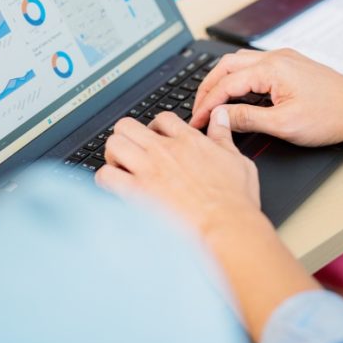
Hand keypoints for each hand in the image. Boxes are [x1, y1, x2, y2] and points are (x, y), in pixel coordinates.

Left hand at [96, 108, 260, 242]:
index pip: (162, 119)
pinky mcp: (137, 192)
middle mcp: (164, 151)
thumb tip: (221, 117)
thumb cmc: (235, 199)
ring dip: (113, 155)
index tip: (157, 140)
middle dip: (127, 137)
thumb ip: (223, 135)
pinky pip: (105, 176)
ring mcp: (148, 170)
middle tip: (133, 152)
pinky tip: (115, 188)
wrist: (226, 226)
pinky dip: (105, 180)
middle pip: (127, 126)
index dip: (156, 127)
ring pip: (113, 145)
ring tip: (121, 168)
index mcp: (188, 141)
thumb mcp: (237, 159)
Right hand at [191, 48, 342, 145]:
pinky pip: (255, 66)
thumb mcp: (284, 124)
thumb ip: (248, 119)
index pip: (226, 83)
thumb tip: (221, 117)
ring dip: (222, 80)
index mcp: (272, 68)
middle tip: (198, 109)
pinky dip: (239, 78)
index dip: (207, 104)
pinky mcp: (292, 65)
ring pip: (240, 63)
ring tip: (212, 102)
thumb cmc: (330, 117)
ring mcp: (285, 59)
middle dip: (208, 87)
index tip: (197, 121)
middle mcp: (276, 57)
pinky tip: (236, 94)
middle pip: (227, 66)